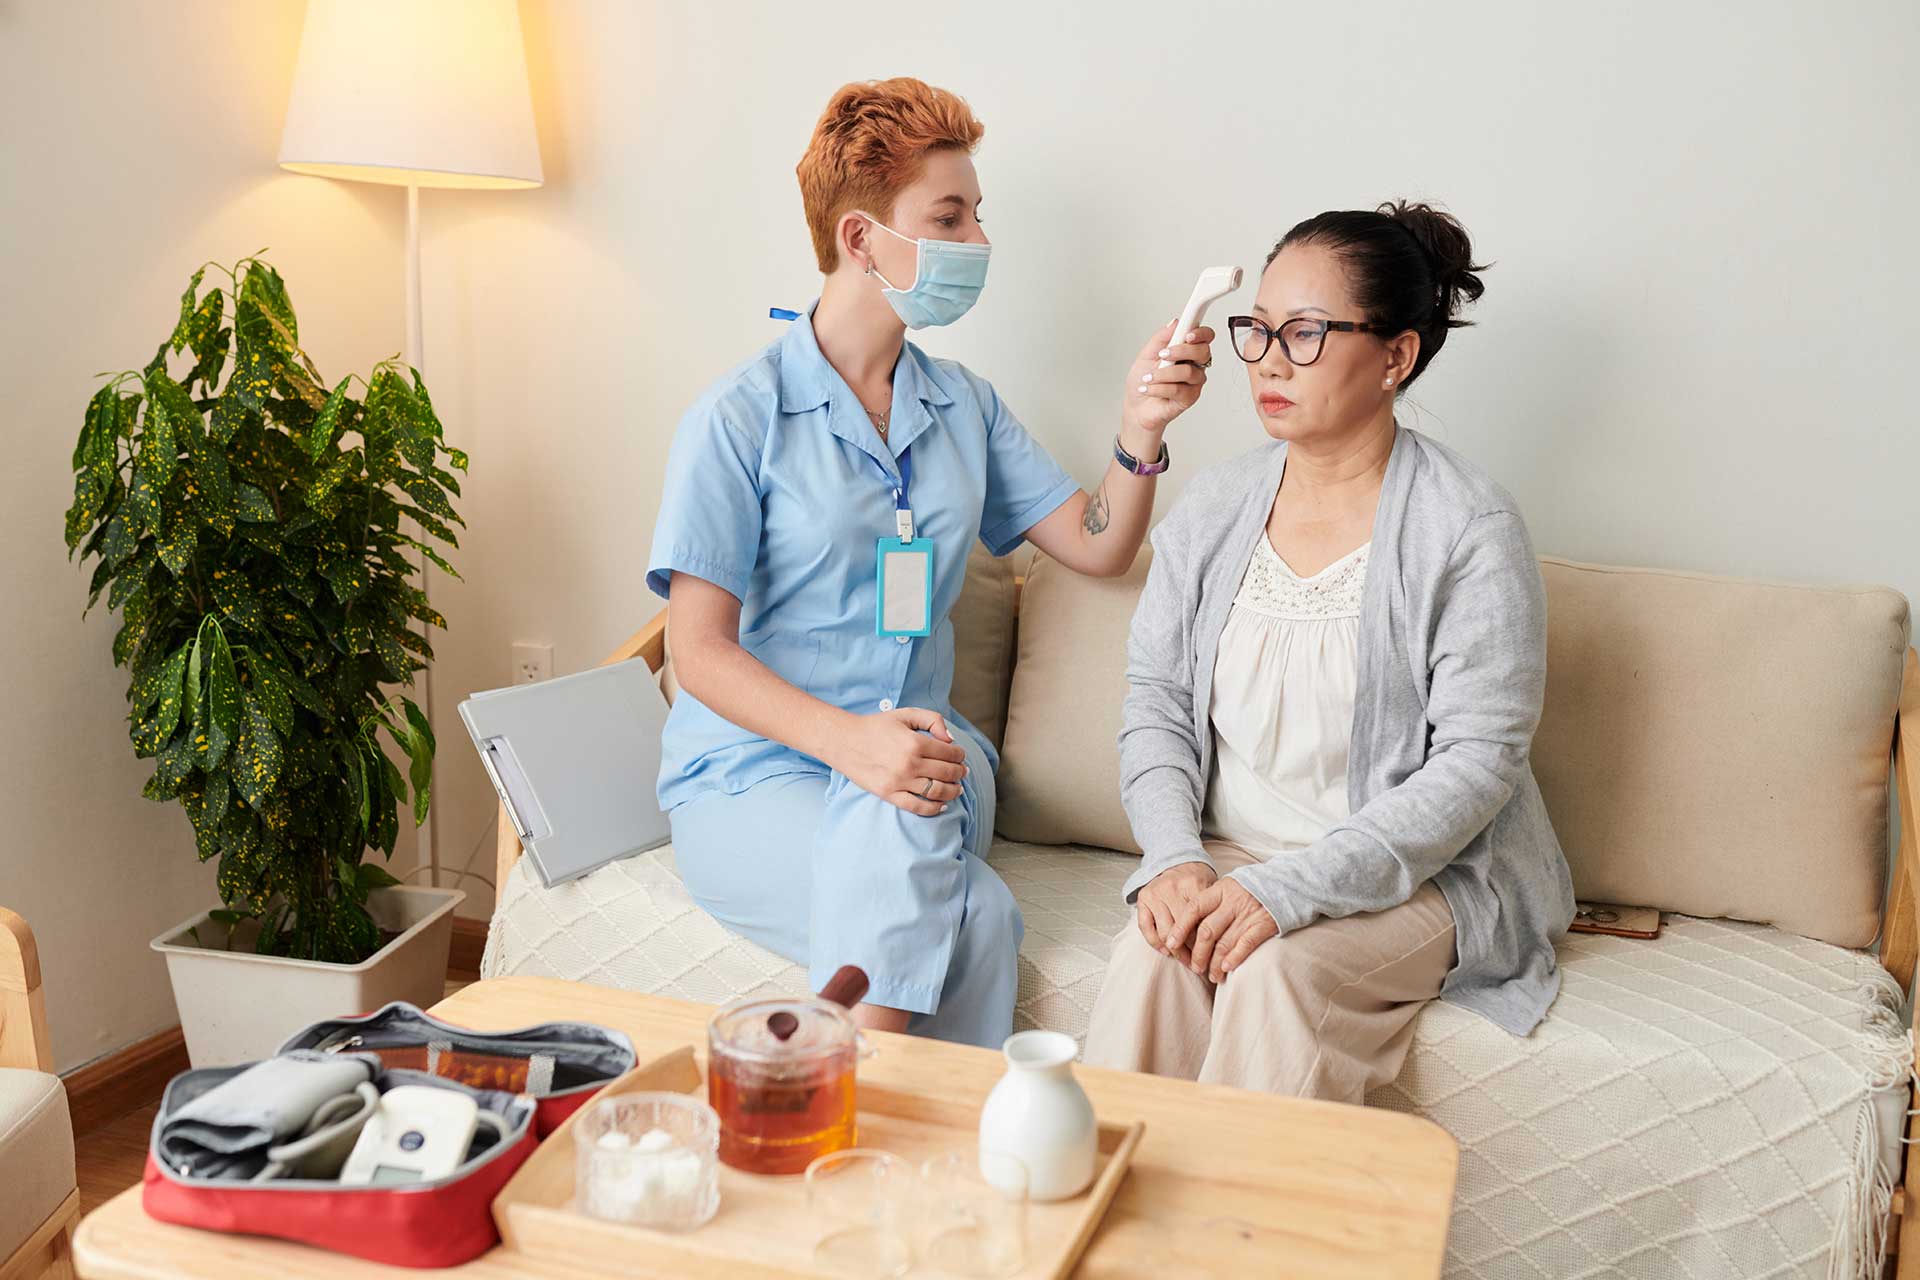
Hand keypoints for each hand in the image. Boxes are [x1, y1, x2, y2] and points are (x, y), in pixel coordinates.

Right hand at [829, 707, 969, 815]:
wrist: (844, 741)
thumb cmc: (876, 726)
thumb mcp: (905, 715)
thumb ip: (932, 720)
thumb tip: (950, 740)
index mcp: (915, 742)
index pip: (950, 753)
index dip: (960, 755)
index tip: (960, 756)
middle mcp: (910, 764)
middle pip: (947, 773)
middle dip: (960, 772)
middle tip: (962, 772)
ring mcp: (899, 782)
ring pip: (937, 791)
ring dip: (953, 791)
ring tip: (957, 788)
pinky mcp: (889, 794)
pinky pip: (917, 806)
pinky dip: (934, 808)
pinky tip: (942, 805)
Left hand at [1120, 319, 1213, 439]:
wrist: (1136, 406)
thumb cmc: (1143, 380)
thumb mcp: (1146, 354)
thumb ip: (1161, 338)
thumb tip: (1175, 322)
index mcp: (1187, 350)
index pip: (1205, 336)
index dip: (1201, 333)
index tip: (1187, 334)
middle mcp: (1195, 364)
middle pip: (1203, 351)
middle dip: (1181, 351)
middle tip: (1163, 355)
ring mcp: (1194, 382)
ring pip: (1188, 372)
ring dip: (1164, 374)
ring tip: (1149, 378)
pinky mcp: (1189, 398)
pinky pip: (1179, 390)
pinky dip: (1159, 388)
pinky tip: (1149, 388)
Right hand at [1135, 861, 1217, 955]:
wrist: (1178, 861)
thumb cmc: (1198, 881)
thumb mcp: (1212, 889)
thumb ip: (1213, 912)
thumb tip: (1220, 946)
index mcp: (1193, 885)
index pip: (1200, 922)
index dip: (1206, 944)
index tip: (1211, 959)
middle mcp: (1172, 888)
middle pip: (1182, 930)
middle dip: (1191, 952)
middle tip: (1198, 965)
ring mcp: (1155, 893)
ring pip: (1164, 932)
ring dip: (1175, 952)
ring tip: (1185, 961)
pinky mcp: (1143, 898)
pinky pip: (1145, 927)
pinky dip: (1155, 943)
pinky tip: (1166, 951)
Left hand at [1165, 877, 1278, 983]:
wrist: (1286, 884)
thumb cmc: (1251, 889)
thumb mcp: (1229, 886)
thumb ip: (1212, 901)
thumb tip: (1187, 925)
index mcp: (1221, 890)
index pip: (1194, 909)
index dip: (1180, 928)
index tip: (1171, 944)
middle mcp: (1233, 902)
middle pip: (1207, 931)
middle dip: (1197, 954)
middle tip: (1194, 968)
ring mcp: (1248, 914)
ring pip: (1224, 943)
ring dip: (1214, 963)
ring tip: (1211, 975)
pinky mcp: (1264, 925)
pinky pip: (1245, 945)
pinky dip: (1234, 958)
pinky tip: (1226, 968)